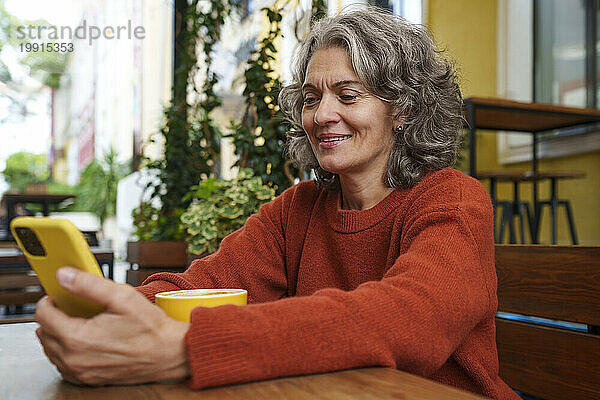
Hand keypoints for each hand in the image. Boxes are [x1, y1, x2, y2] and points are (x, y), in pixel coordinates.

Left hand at [35, 267, 189, 385]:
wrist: (169, 354)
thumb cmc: (150, 328)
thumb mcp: (122, 297)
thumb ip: (88, 284)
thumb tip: (63, 275)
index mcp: (77, 338)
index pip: (42, 316)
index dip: (49, 300)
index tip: (59, 295)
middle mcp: (74, 359)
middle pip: (43, 333)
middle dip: (55, 316)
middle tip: (74, 307)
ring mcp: (80, 372)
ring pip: (51, 350)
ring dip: (59, 334)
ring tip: (82, 322)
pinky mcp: (88, 380)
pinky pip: (64, 364)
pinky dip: (68, 351)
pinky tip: (86, 339)